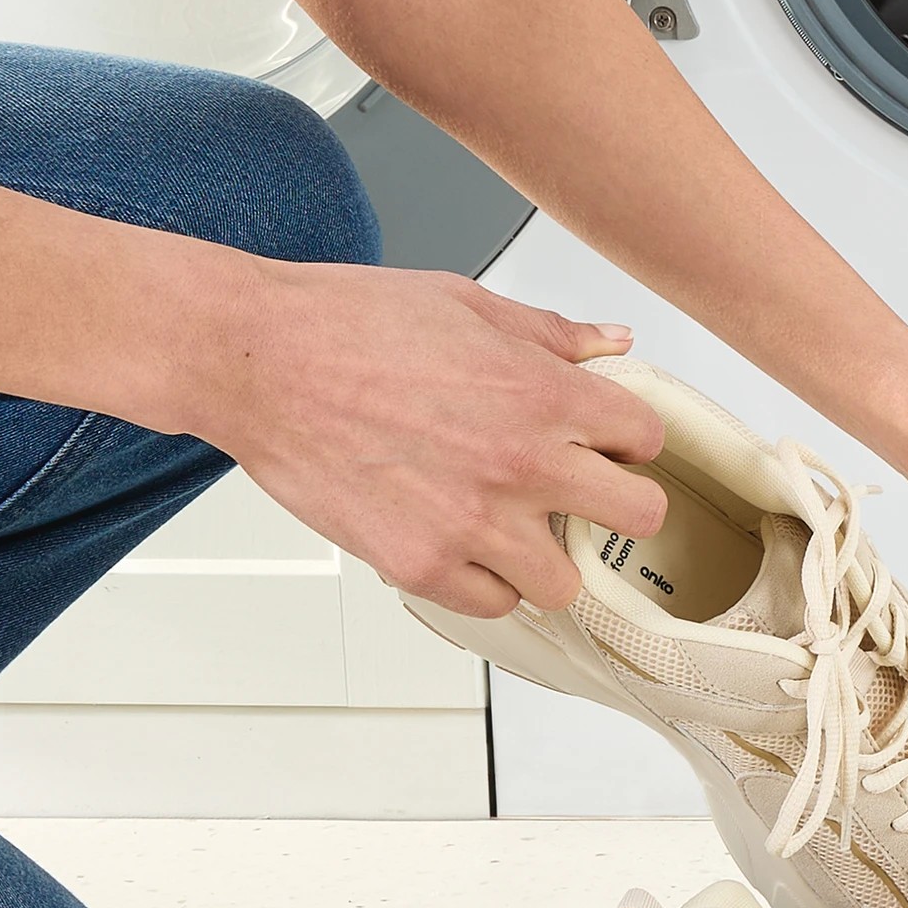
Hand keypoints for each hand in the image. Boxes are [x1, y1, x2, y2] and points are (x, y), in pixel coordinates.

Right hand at [184, 262, 667, 615]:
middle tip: (584, 494)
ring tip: (514, 526)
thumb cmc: (349, 323)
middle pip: (638, 518)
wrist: (258, 360)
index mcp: (544, 394)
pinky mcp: (420, 563)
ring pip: (566, 582)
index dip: (629, 438)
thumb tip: (613, 343)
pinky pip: (492, 604)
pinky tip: (464, 543)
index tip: (608, 442)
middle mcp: (522, 464)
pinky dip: (485, 582)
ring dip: (548, 555)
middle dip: (618, 503)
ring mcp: (473, 523)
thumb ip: (553, 335)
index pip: (648, 438)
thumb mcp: (469, 304)